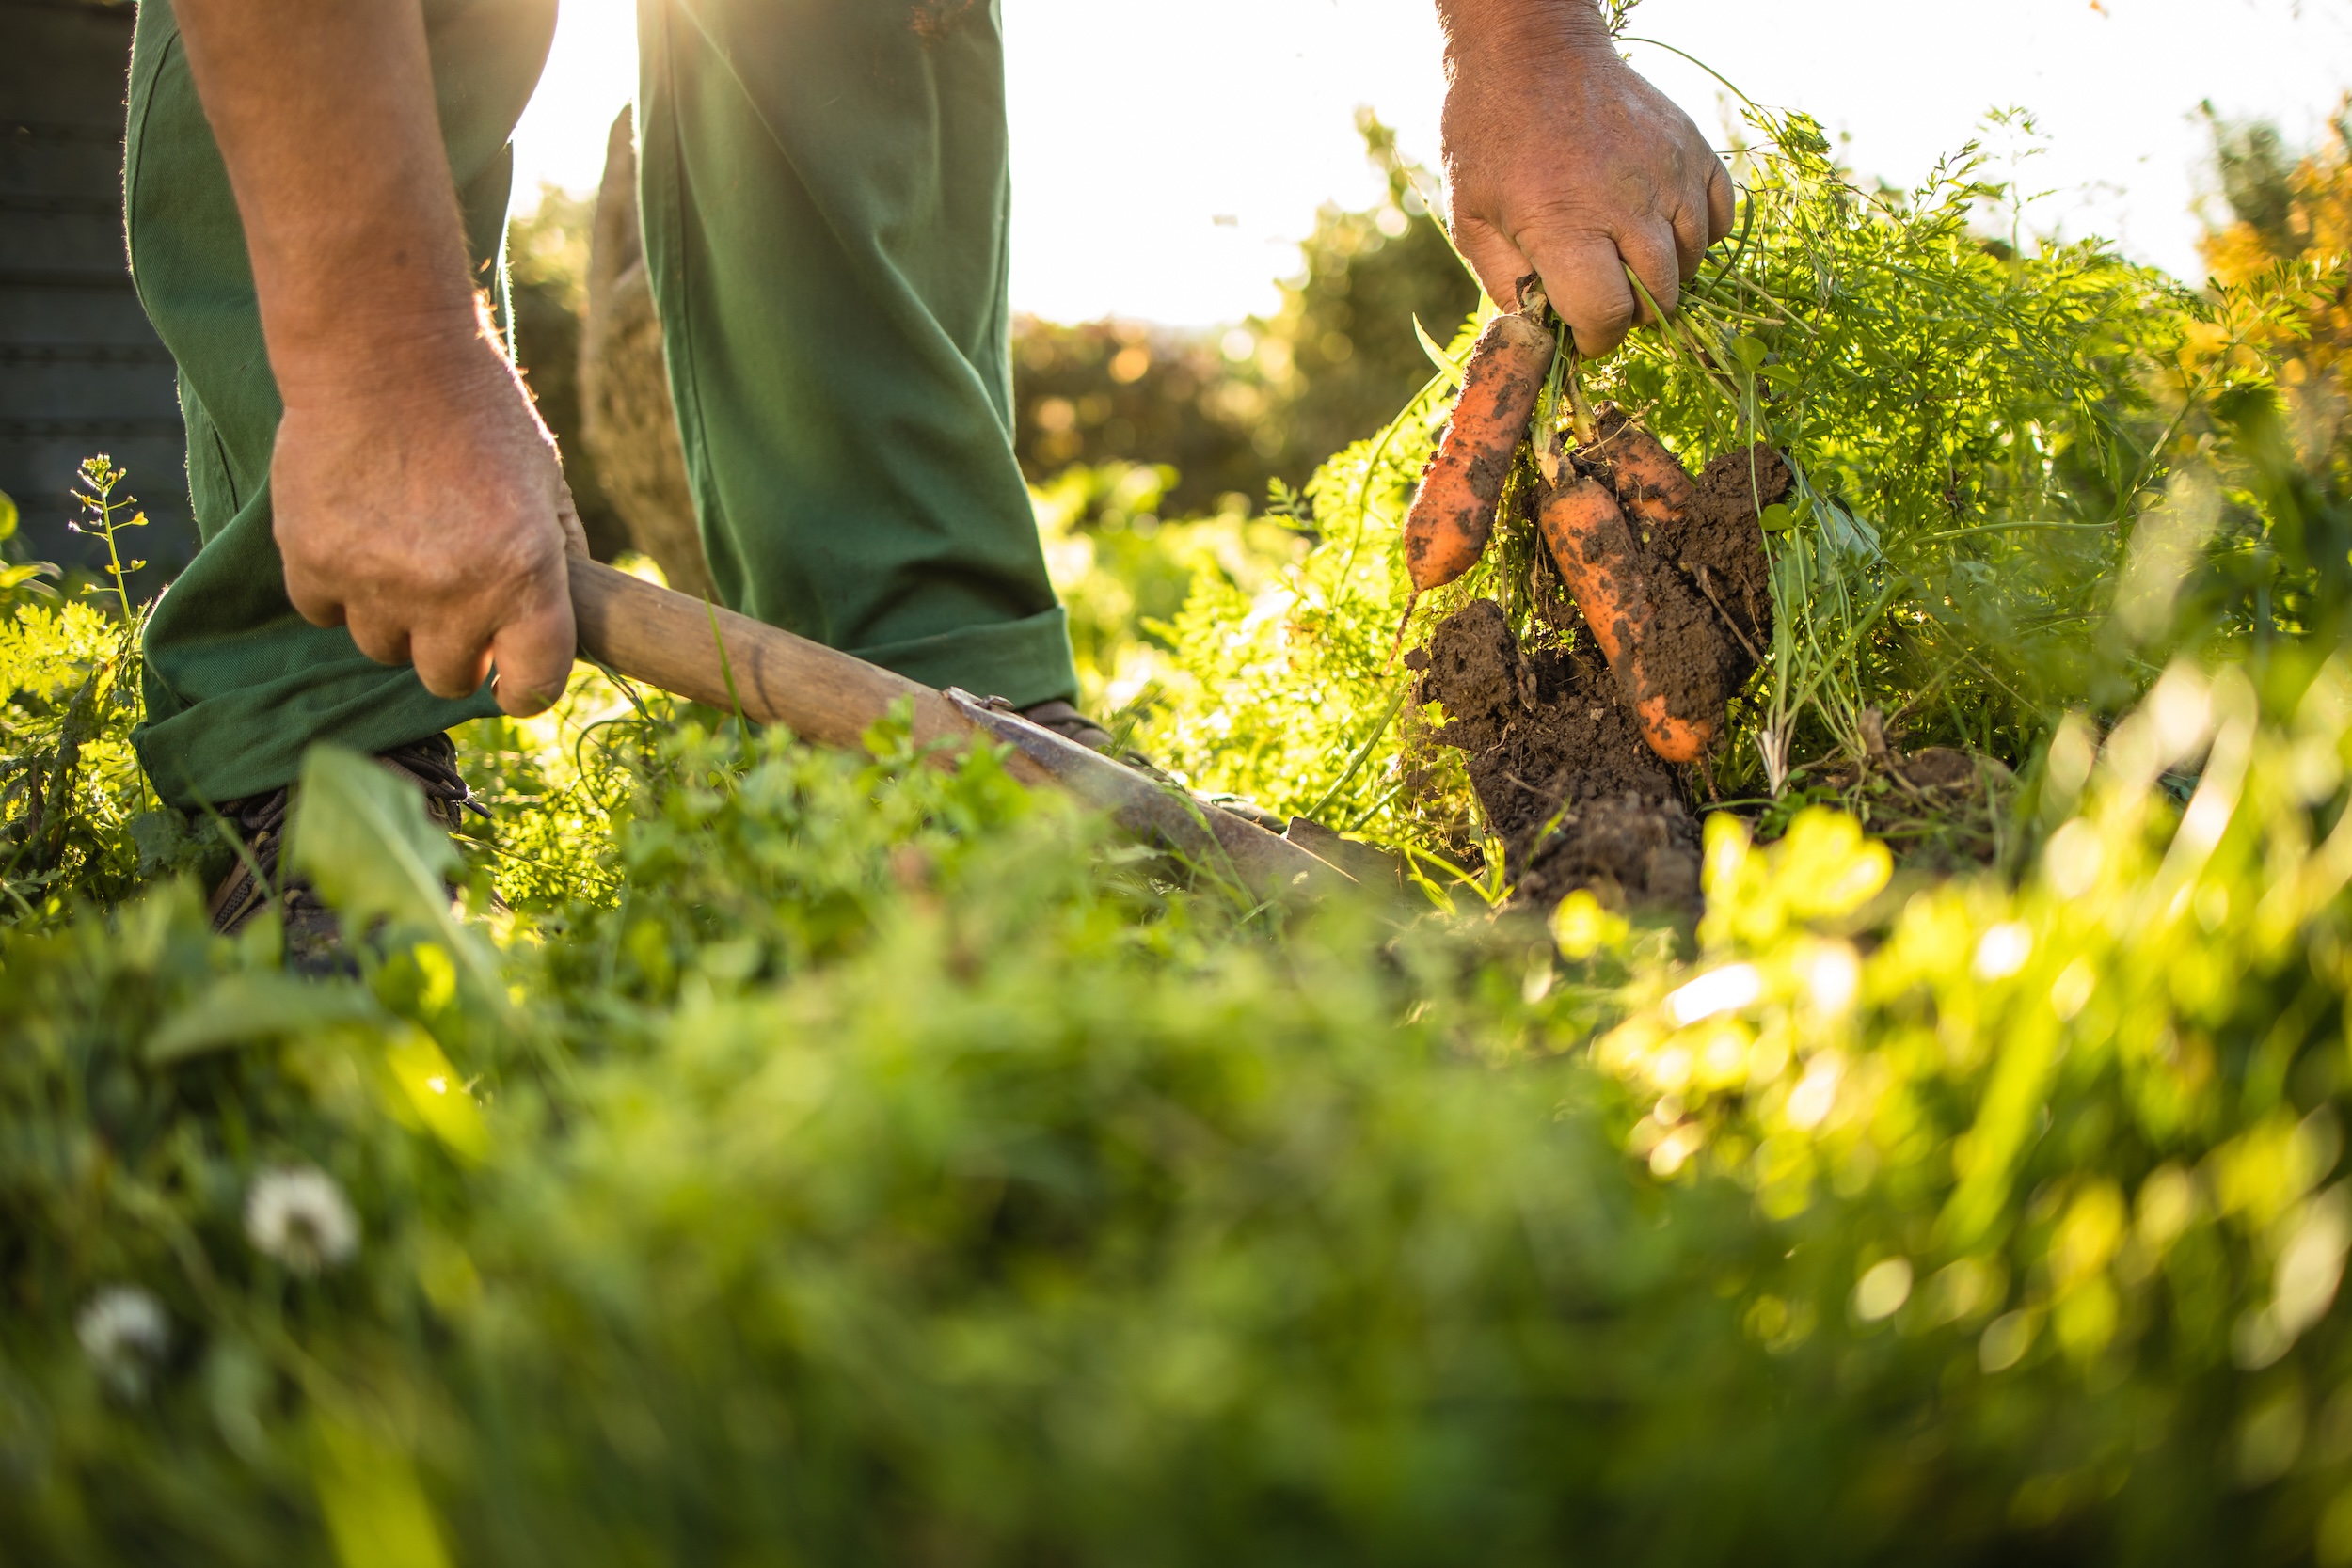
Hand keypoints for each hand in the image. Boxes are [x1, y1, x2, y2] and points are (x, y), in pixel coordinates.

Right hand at [272, 313, 586, 717]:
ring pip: (383, 648)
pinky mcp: (311, 562)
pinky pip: (325, 612)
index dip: (524, 687)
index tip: (513, 676)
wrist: (384, 349)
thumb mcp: (546, 482)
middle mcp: (451, 593)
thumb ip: (559, 557)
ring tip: (402, 548)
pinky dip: (338, 587)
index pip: (532, 688)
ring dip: (395, 617)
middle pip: (447, 679)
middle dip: (455, 650)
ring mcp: (376, 583)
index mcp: (525, 577)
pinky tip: (356, 533)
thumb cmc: (478, 412)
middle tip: (454, 598)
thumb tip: (570, 622)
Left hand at [1439, 2, 1734, 354]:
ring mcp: (1669, 171)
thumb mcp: (1472, 220)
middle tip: (1599, 295)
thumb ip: (1508, 287)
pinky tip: (1660, 231)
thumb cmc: (1491, 138)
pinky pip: (1718, 219)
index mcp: (1566, 223)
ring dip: (1663, 278)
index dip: (1594, 339)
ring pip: (1692, 263)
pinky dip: (1697, 238)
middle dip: (1629, 313)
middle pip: (1659, 298)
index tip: (1580, 332)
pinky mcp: (1692, 148)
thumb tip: (1542, 336)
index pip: (1608, 315)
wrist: (1532, 53)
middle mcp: (1628, 201)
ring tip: (1623, 258)